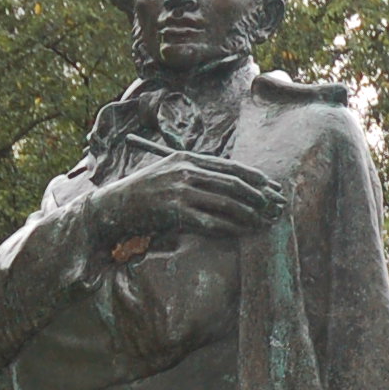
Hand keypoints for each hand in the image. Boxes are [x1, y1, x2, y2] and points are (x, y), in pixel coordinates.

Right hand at [87, 150, 284, 248]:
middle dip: (258, 196)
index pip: (229, 167)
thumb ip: (195, 174)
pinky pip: (209, 221)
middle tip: (275, 206)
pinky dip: (229, 227)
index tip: (273, 187)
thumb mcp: (169, 174)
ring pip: (225, 202)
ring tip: (264, 221)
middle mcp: (184, 171)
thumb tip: (227, 184)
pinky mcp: (173, 212)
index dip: (255, 178)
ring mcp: (179, 191)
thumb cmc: (143, 194)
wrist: (113, 207)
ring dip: (248, 213)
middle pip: (232, 183)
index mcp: (186, 158)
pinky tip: (242, 232)